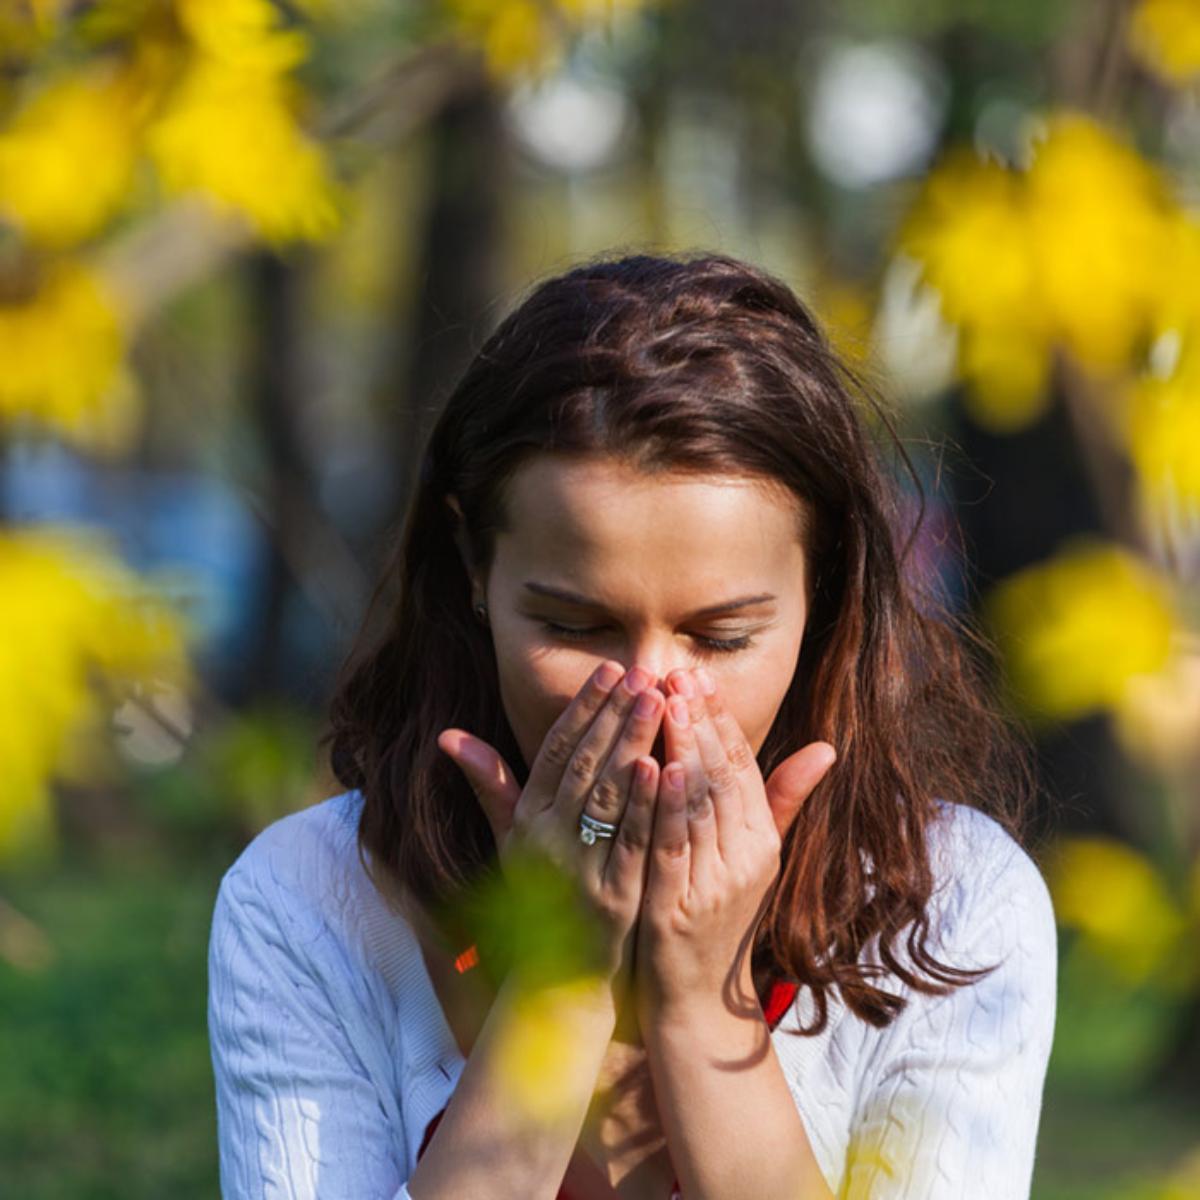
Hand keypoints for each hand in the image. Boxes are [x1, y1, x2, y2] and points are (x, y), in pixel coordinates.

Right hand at [437, 660, 665, 1007]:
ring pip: (605, 796)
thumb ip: (490, 786)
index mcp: (526, 820)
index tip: (608, 669)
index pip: (553, 751)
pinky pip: (628, 843)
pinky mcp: (611, 899)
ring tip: (658, 702)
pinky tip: (662, 767)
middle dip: (613, 715)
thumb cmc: (540, 896)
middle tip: (640, 673)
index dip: (581, 708)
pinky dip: (643, 805)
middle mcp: (546, 840)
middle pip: (582, 765)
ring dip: (632, 745)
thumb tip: (449, 735)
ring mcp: (578, 870)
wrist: (559, 978)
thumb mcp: (510, 840)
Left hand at [635, 666, 836, 1018]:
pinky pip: (674, 848)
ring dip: (684, 750)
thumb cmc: (718, 917)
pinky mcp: (679, 909)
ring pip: (701, 805)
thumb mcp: (754, 857)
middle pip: (723, 778)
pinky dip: (667, 807)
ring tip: (667, 704)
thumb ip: (781, 800)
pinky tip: (656, 768)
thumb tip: (827, 747)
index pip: (744, 768)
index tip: (698, 676)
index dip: (721, 720)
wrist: (696, 1000)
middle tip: (678, 675)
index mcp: (761, 841)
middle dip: (701, 722)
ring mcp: (714, 885)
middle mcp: (745, 859)